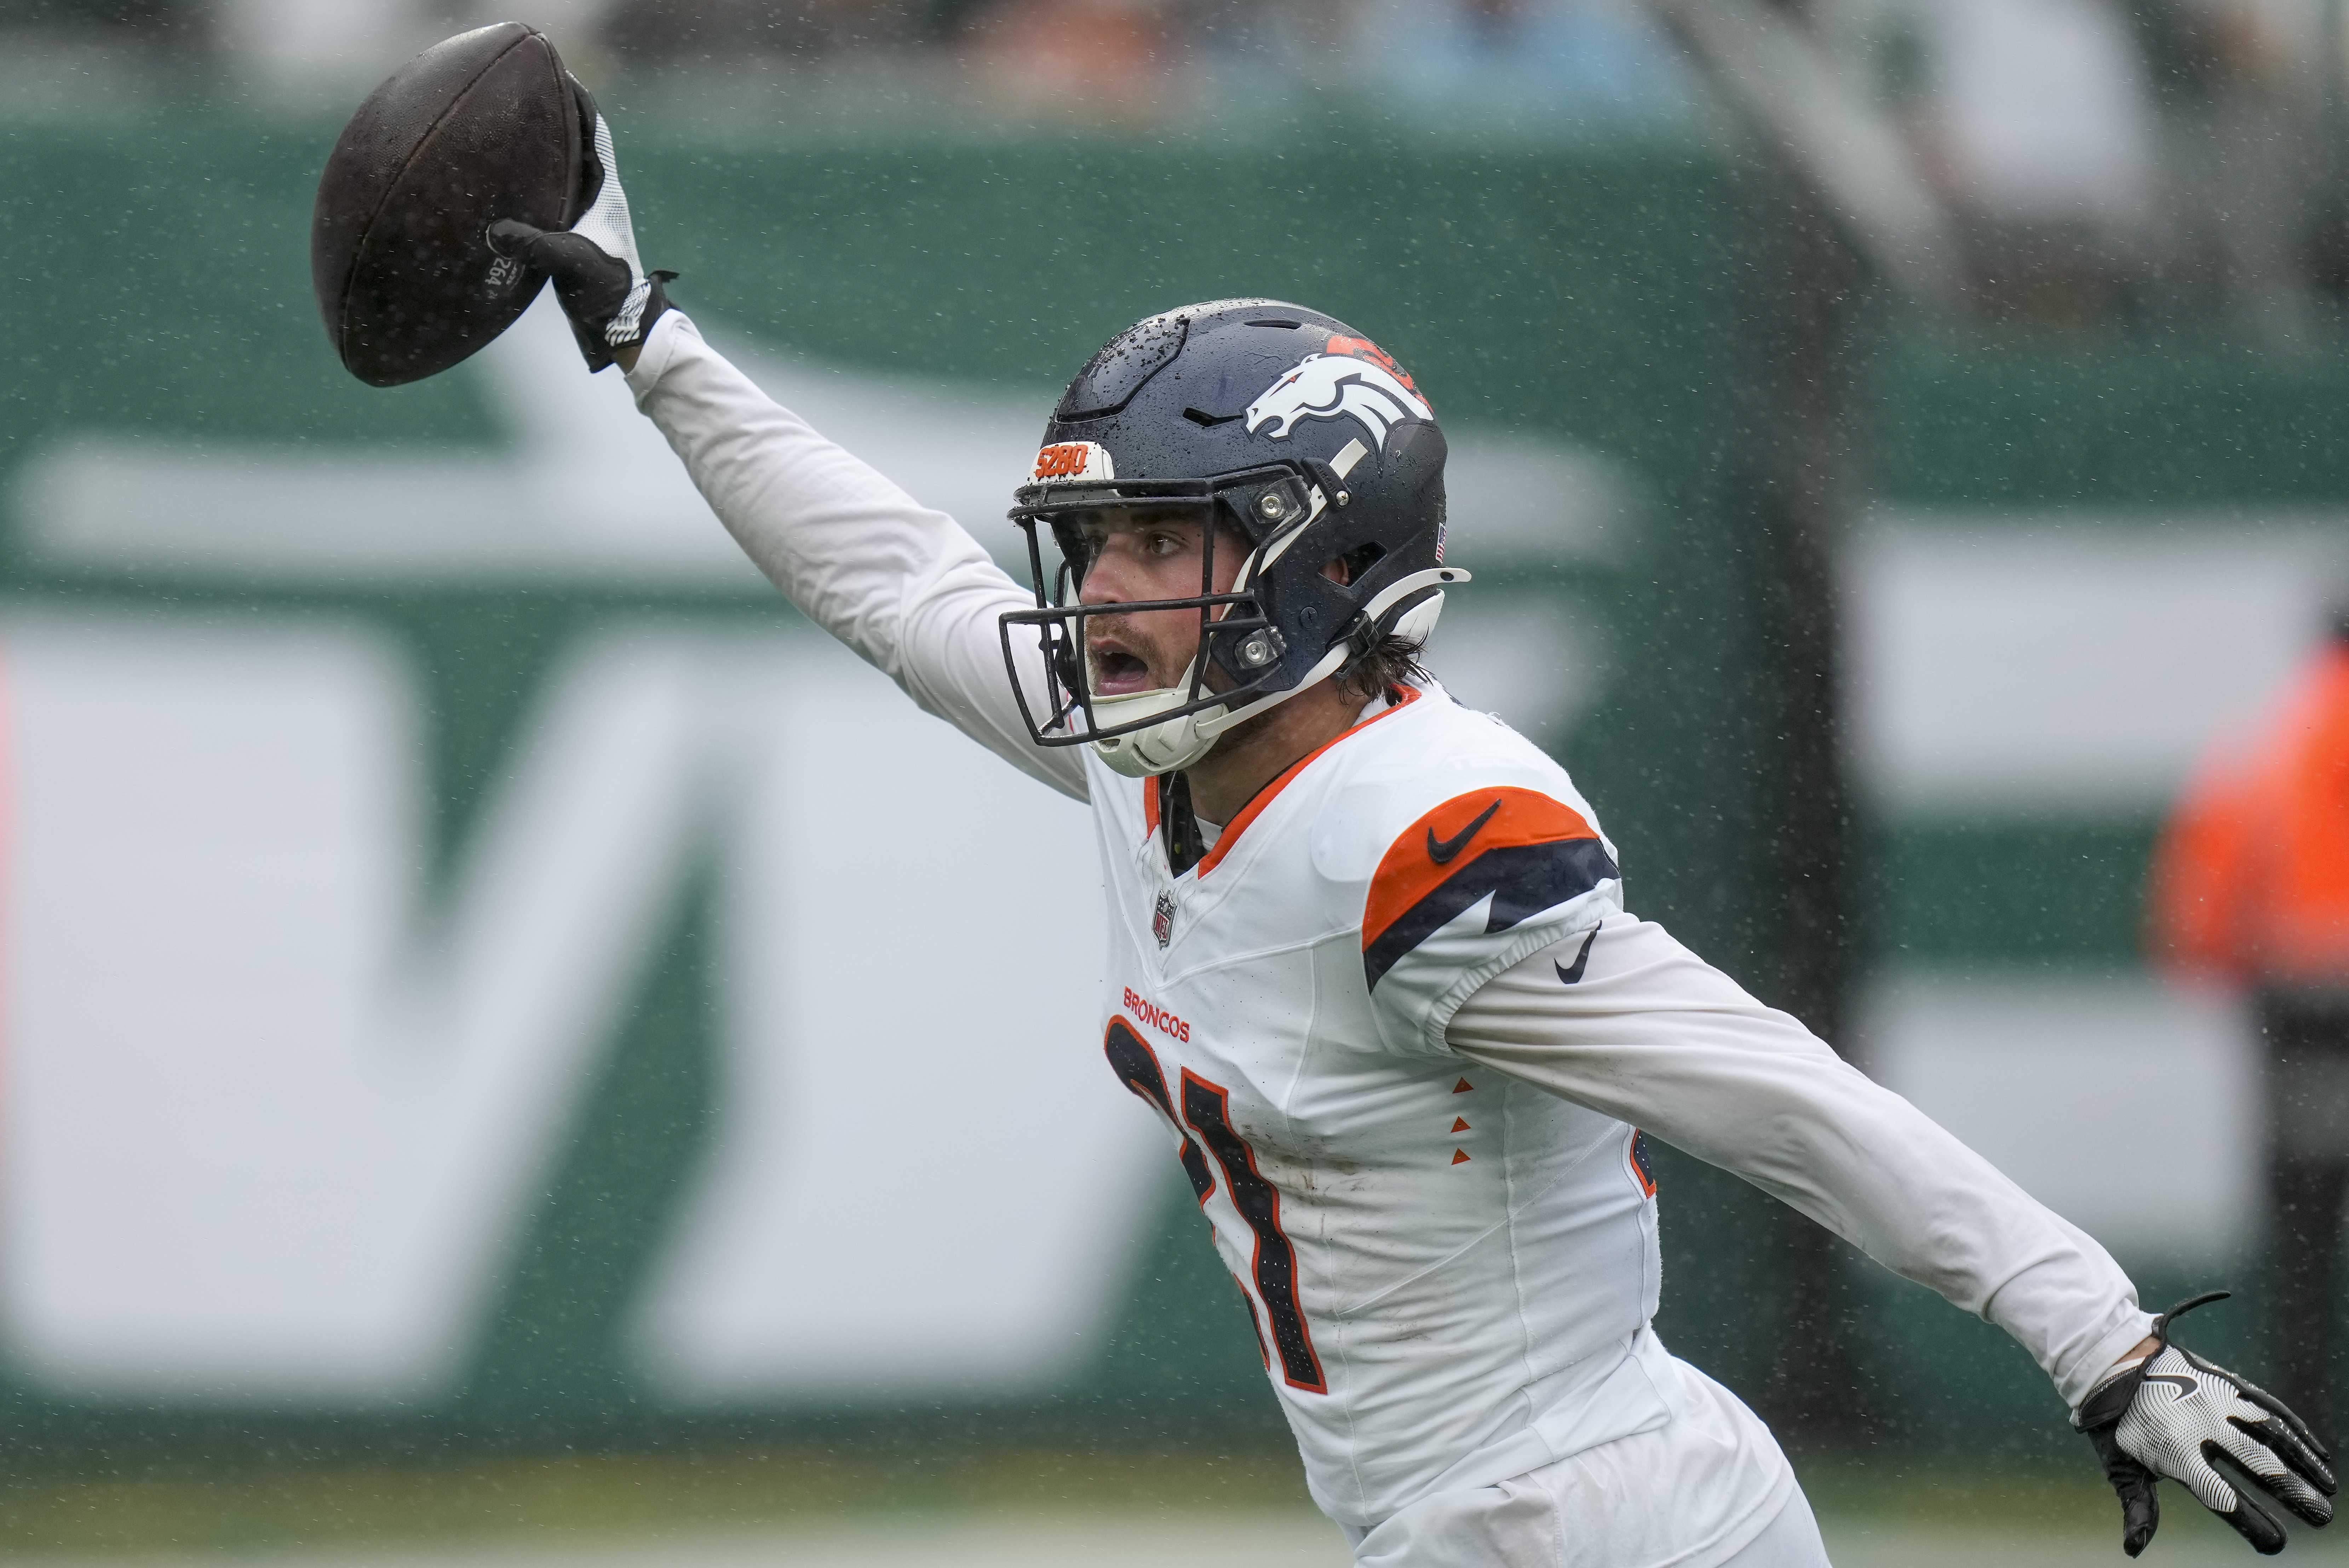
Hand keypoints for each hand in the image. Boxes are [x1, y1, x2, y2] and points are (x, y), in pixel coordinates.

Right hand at [488, 81, 672, 371]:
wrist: (621, 324)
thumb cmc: (606, 292)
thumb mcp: (571, 265)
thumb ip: (534, 247)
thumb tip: (493, 232)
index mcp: (605, 193)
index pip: (594, 135)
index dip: (581, 103)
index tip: (561, 73)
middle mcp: (599, 197)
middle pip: (579, 141)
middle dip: (559, 112)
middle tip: (531, 86)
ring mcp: (587, 213)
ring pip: (567, 165)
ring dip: (549, 141)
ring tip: (518, 118)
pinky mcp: (574, 230)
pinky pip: (555, 189)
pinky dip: (538, 173)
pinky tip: (513, 172)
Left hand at [2076, 1291, 2334, 1555]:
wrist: (2111, 1363)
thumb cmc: (2118, 1425)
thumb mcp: (2121, 1466)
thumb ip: (2138, 1507)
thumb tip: (2133, 1550)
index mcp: (2175, 1453)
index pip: (2221, 1496)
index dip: (2250, 1522)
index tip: (2276, 1543)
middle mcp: (2201, 1426)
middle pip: (2257, 1465)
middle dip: (2294, 1493)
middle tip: (2322, 1517)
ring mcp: (2217, 1401)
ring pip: (2272, 1435)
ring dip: (2304, 1463)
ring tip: (2329, 1488)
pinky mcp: (2227, 1383)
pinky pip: (2270, 1407)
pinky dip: (2297, 1430)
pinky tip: (2318, 1452)